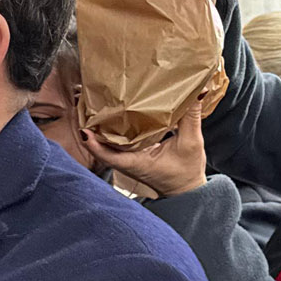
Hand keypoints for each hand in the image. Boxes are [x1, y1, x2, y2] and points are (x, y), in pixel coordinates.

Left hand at [81, 104, 207, 198]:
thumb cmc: (186, 171)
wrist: (187, 188)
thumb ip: (191, 117)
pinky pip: (118, 140)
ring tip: (96, 105)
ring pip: (108, 141)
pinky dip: (114, 128)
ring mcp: (127, 157)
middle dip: (93, 127)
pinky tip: (114, 113)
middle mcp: (126, 161)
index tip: (83, 130)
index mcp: (134, 163)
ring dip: (101, 126)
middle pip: (102, 144)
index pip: (106, 155)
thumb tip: (197, 92)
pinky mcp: (132, 153)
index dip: (92, 144)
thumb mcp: (191, 142)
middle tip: (86, 106)